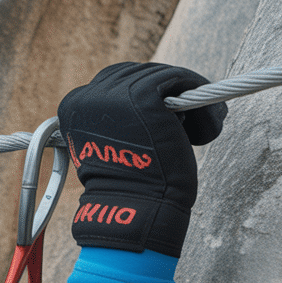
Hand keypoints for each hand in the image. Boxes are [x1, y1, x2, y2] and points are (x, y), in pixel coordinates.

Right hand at [57, 62, 225, 256]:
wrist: (135, 208)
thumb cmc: (129, 186)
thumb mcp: (113, 144)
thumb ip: (121, 118)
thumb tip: (162, 97)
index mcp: (74, 107)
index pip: (112, 83)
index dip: (144, 96)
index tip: (166, 117)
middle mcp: (88, 96)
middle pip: (136, 74)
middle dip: (165, 93)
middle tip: (188, 122)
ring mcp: (114, 95)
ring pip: (161, 75)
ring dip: (187, 96)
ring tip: (201, 128)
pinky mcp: (143, 97)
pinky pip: (179, 79)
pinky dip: (200, 94)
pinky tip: (208, 124)